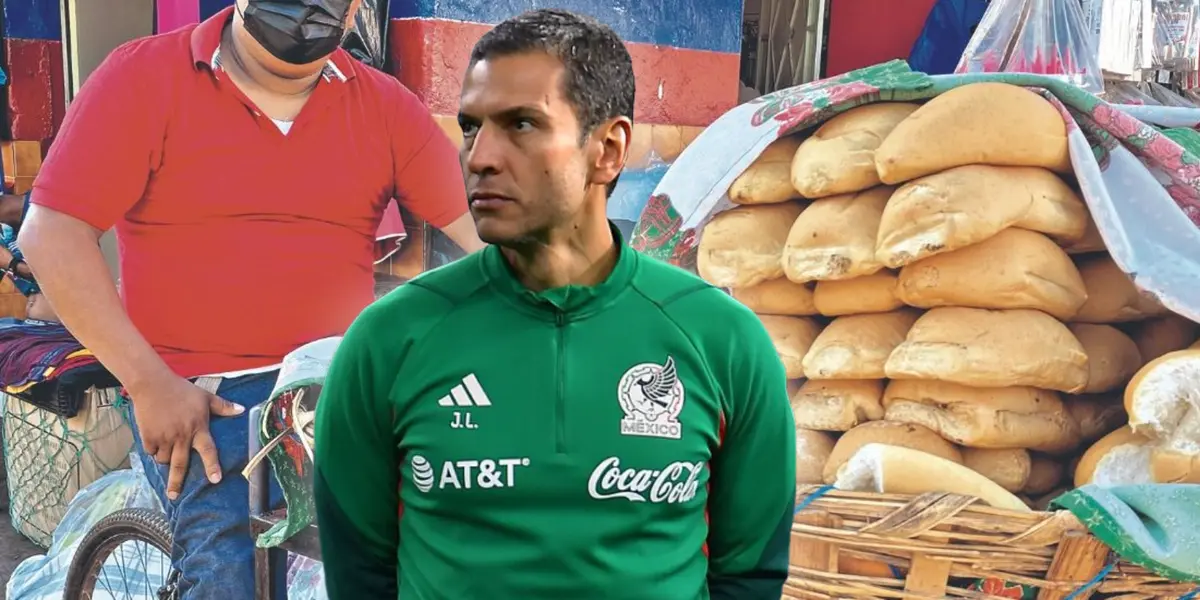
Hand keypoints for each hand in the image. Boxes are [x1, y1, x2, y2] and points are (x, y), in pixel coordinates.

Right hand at [129, 374, 244, 499]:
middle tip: (174, 496)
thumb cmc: (181, 390)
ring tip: (167, 447)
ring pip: (165, 459)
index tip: (215, 480)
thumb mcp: (205, 396)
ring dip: (166, 459)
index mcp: (198, 427)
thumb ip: (223, 406)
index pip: (208, 450)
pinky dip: (153, 450)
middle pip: (180, 464)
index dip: (212, 466)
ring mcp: (164, 437)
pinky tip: (155, 439)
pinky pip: (151, 451)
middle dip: (176, 482)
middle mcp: (181, 435)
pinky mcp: (149, 436)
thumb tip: (242, 410)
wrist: (153, 384)